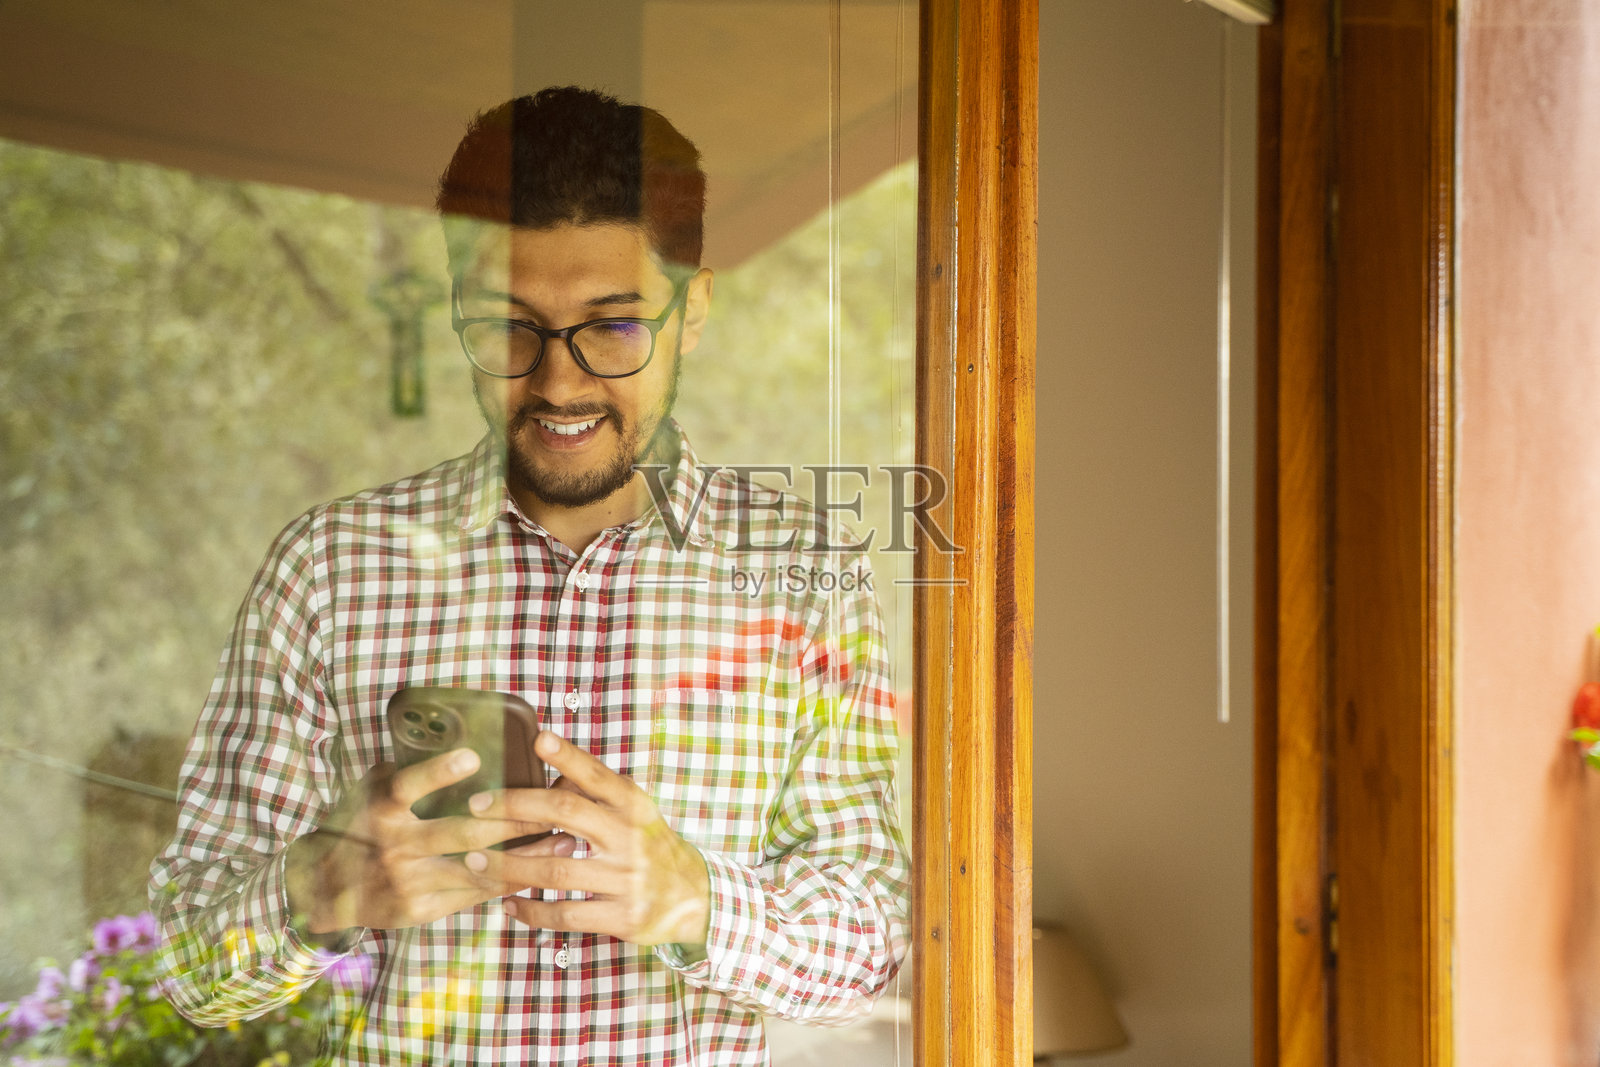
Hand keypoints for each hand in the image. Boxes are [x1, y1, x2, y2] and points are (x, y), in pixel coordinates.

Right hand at [284, 749, 546, 933]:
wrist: (325, 888)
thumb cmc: (360, 825)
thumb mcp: (373, 790)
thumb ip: (410, 774)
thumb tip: (468, 747)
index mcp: (380, 808)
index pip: (408, 786)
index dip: (437, 772)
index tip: (471, 756)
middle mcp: (393, 845)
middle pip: (460, 831)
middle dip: (515, 820)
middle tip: (555, 805)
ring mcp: (407, 881)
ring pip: (477, 867)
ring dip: (526, 855)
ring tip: (564, 839)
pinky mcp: (418, 910)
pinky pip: (473, 895)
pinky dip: (509, 880)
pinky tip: (539, 869)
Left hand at [464, 731, 710, 946]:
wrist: (694, 898)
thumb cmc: (651, 847)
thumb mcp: (637, 814)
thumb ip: (599, 793)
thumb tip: (552, 764)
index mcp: (635, 807)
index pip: (598, 775)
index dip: (569, 756)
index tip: (538, 739)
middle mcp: (631, 838)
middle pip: (567, 813)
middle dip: (516, 806)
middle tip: (476, 805)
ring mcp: (627, 880)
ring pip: (555, 869)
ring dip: (509, 864)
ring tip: (476, 858)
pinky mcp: (623, 917)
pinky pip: (565, 915)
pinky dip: (531, 911)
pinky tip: (509, 904)